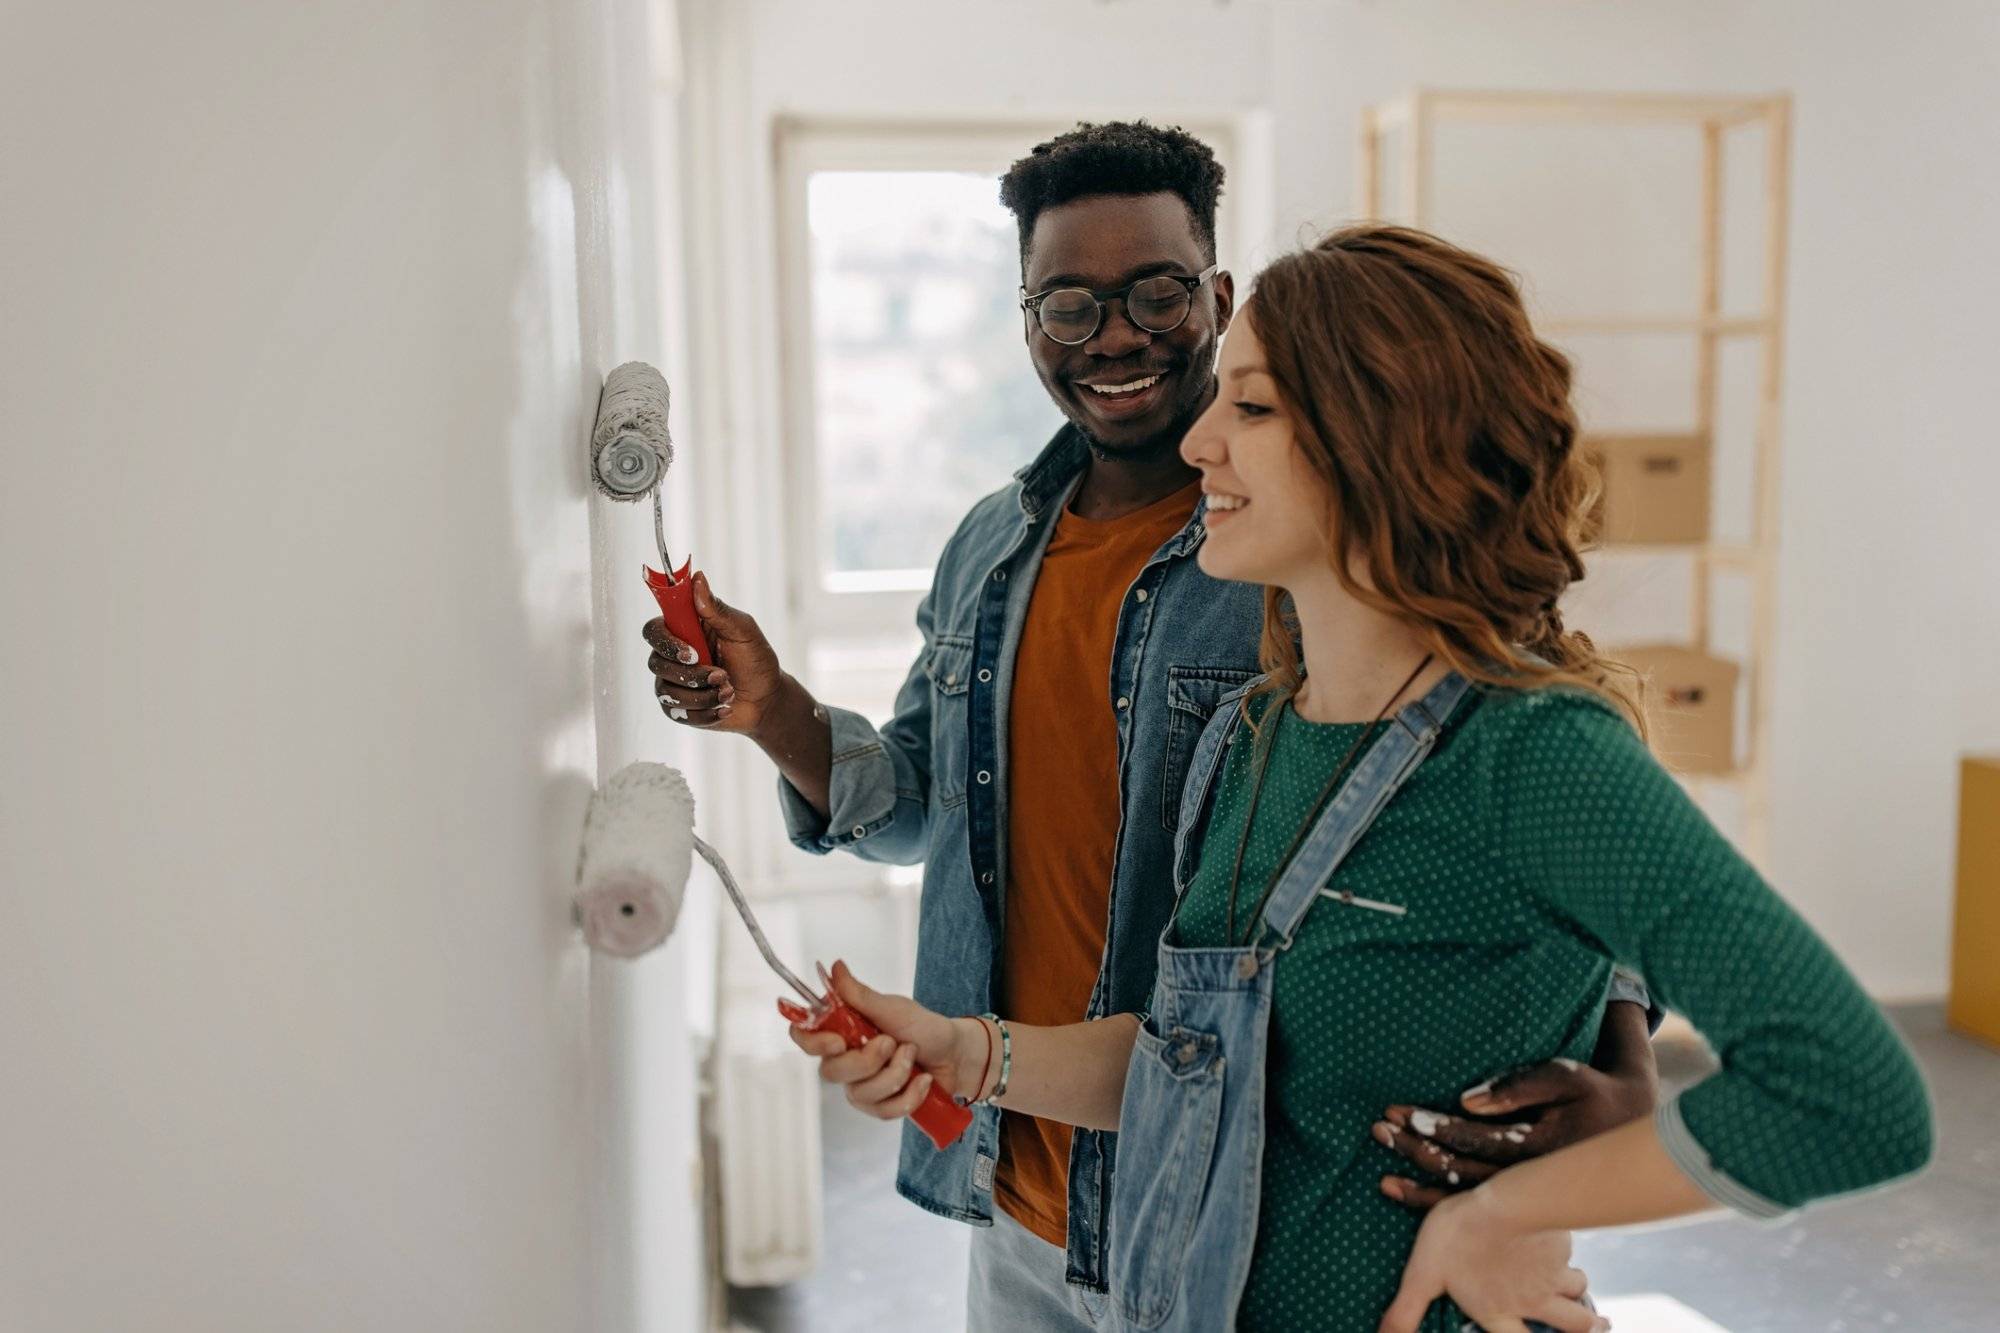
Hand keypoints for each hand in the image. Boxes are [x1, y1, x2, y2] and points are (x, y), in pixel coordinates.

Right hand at [641, 572, 782, 733]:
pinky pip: (678, 714)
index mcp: (684, 631)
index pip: (653, 630)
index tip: (691, 652)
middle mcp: (672, 656)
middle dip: (692, 675)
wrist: (766, 699)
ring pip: (667, 692)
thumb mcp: (743, 631)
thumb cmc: (756, 659)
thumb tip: (697, 578)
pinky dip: (706, 713)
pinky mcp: (679, 709)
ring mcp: (672, 683)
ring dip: (704, 695)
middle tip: (722, 675)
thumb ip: (718, 609)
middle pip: (655, 663)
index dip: (665, 641)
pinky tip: (725, 707)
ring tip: (729, 691)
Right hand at [785, 961, 988, 1117]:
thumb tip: (835, 967)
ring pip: (861, 1094)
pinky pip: (883, 1111)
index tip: (838, 1041)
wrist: (955, 1055)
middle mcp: (845, 1061)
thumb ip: (860, 995)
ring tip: (913, 1056)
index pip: (806, 1038)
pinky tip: (923, 1080)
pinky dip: (910, 1095)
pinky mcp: (879, 1107)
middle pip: (832, 1071)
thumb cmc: (923, 1028)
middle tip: (892, 1042)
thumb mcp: (893, 1008)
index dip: (812, 1043)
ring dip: (896, 1074)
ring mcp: (861, 1087)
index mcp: (843, 1031)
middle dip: (868, 1061)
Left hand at [1376, 1055, 1656, 1210]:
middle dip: (1415, 1150)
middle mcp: (1528, 1179)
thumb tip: (1466, 1102)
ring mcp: (1524, 1194)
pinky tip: (1405, 1196)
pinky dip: (1436, 1204)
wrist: (1626, 1124)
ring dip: (1420, 1185)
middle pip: (1460, 1171)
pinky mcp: (1519, 1199)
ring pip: (1463, 1196)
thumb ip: (1516, 1087)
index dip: (1432, 1125)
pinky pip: (1473, 1207)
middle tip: (1378, 1130)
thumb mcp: (1561, 1077)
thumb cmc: (1589, 1090)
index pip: (1473, 1139)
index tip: (1396, 1112)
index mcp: (1536, 1147)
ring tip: (1382, 1178)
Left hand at [1378, 1190, 1602, 1332]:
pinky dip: (1569, 1254)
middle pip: (1572, 1326)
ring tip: (1579, 1290)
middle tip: (1596, 1327)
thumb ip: (1405, 1311)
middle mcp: (1532, 1301)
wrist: (1503, 1203)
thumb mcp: (1421, 1274)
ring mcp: (1552, 1274)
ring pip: (1578, 1291)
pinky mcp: (1562, 1246)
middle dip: (1586, 1329)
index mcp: (1498, 1311)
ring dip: (1579, 1294)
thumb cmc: (1456, 1237)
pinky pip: (1572, 1253)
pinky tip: (1562, 1243)